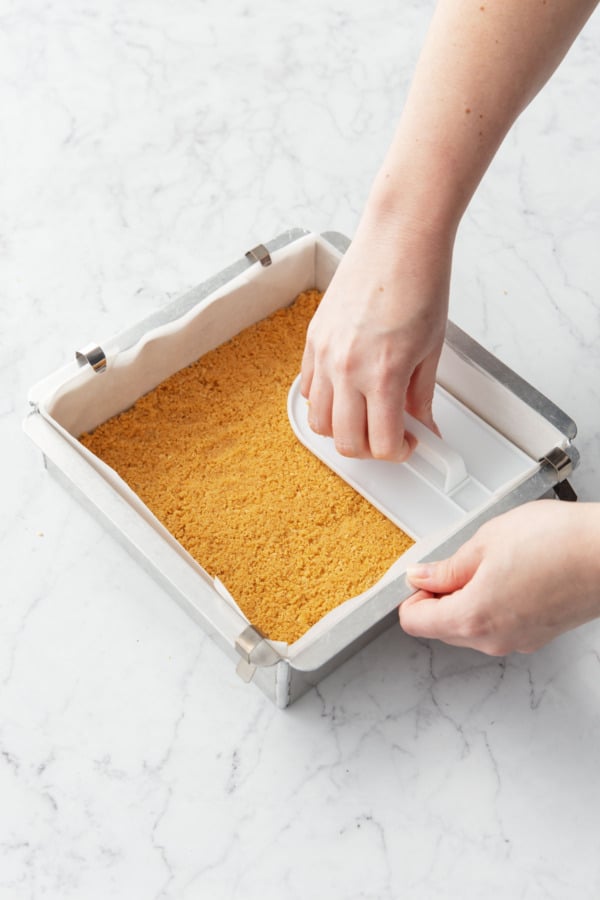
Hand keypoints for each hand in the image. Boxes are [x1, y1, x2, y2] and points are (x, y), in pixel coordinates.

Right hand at [300, 218, 451, 460]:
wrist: (398, 238)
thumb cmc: (420, 282)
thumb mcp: (431, 349)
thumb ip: (421, 395)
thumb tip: (424, 424)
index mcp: (383, 374)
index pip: (382, 442)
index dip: (400, 452)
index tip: (411, 443)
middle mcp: (347, 369)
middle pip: (346, 442)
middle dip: (371, 449)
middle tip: (390, 435)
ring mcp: (325, 354)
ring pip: (320, 422)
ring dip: (343, 430)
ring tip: (366, 417)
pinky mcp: (313, 340)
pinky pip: (309, 389)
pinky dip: (325, 402)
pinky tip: (347, 392)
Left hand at [400, 500, 599, 655]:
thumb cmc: (558, 542)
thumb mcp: (485, 541)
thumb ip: (447, 567)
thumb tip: (422, 576)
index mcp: (472, 618)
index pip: (415, 622)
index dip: (412, 594)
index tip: (421, 573)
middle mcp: (494, 640)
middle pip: (442, 627)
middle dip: (440, 596)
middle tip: (456, 562)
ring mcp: (520, 641)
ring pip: (472, 627)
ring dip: (468, 599)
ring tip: (490, 561)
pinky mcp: (539, 635)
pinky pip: (500, 624)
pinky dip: (495, 603)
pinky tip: (511, 572)